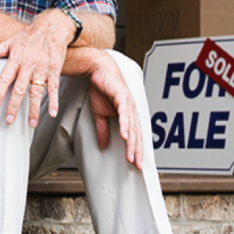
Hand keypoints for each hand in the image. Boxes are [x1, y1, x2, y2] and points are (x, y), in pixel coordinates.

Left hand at [0, 10, 73, 126]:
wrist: (52, 28)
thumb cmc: (28, 37)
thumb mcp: (10, 41)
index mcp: (16, 59)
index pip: (5, 77)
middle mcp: (28, 65)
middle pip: (20, 88)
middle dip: (14, 105)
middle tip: (9, 120)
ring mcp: (42, 69)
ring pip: (36, 91)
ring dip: (33, 109)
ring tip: (31, 124)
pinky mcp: (54, 71)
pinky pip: (53, 88)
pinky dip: (53, 101)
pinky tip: (52, 113)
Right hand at [85, 51, 142, 168]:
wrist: (96, 69)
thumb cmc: (101, 87)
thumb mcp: (99, 113)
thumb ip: (103, 128)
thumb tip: (103, 144)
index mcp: (127, 113)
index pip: (134, 135)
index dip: (135, 149)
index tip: (135, 163)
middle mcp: (131, 109)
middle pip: (136, 133)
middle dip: (137, 150)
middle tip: (137, 165)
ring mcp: (128, 103)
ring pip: (132, 126)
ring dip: (131, 142)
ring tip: (131, 155)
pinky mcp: (122, 96)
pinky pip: (124, 114)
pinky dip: (125, 126)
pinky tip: (125, 136)